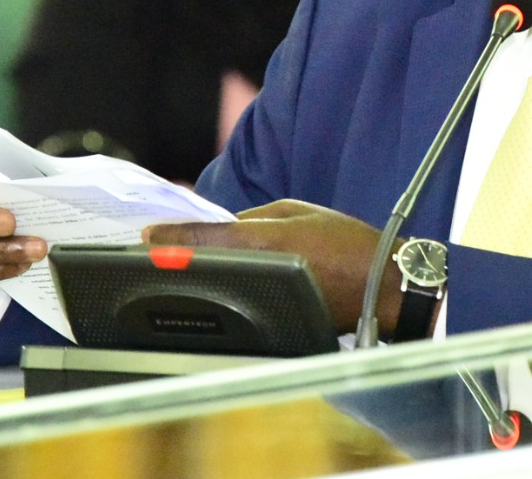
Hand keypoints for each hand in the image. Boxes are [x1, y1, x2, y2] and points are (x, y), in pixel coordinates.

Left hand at [144, 200, 399, 333]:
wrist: (385, 287)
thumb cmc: (348, 243)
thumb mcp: (299, 212)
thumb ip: (256, 218)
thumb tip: (222, 228)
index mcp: (268, 240)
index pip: (208, 238)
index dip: (173, 237)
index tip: (146, 236)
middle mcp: (262, 273)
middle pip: (205, 267)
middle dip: (177, 257)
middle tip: (150, 251)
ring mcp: (266, 300)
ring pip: (218, 287)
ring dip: (196, 276)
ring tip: (173, 266)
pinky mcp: (274, 318)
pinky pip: (237, 302)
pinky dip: (221, 292)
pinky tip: (211, 285)